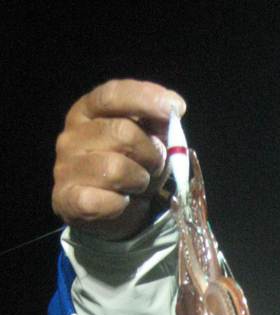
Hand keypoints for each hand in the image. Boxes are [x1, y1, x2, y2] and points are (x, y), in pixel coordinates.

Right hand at [52, 79, 185, 239]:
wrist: (110, 216)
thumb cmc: (130, 171)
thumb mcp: (146, 143)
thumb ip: (156, 125)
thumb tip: (173, 110)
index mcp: (88, 112)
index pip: (113, 95)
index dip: (146, 98)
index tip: (176, 107)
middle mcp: (72, 136)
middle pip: (122, 133)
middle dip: (151, 152)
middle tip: (155, 166)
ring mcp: (66, 168)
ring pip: (116, 169)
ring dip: (139, 180)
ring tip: (138, 186)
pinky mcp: (67, 200)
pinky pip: (104, 201)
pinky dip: (121, 205)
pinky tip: (121, 203)